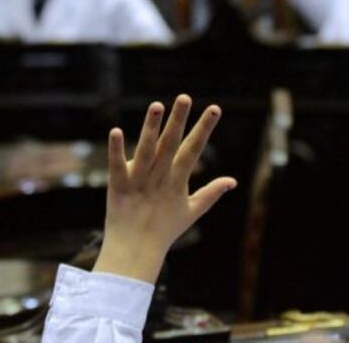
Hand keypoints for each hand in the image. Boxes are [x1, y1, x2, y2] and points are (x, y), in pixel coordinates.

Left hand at [93, 95, 236, 283]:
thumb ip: (211, 193)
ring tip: (156, 105)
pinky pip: (116, 164)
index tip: (215, 108)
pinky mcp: (118, 185)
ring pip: (146, 150)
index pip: (193, 149)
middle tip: (185, 97)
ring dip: (150, 128)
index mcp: (178, 180)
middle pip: (170, 144)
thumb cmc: (164, 230)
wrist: (136, 251)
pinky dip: (116, 149)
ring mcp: (139, 180)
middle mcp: (159, 177)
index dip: (204, 128)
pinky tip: (116, 131)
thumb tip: (233, 180)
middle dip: (179, 120)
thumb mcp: (192, 210)